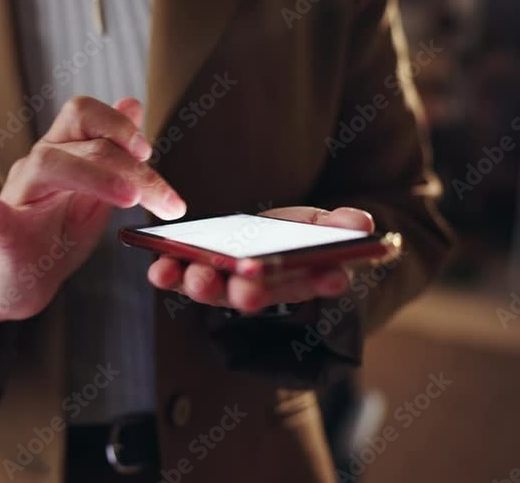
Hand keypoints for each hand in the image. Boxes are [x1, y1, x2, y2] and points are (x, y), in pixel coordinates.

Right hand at [0, 96, 186, 334]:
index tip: (149, 153)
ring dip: (96, 177)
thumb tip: (133, 103)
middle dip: (131, 166)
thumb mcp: (95, 192)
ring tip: (129, 199)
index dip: (119, 125)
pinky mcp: (3, 234)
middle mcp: (38, 165)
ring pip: (48, 164)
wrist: (23, 278)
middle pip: (81, 141)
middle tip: (163, 200)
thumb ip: (113, 151)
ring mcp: (19, 196)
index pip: (86, 115)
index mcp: (63, 153)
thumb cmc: (57, 234)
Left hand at [146, 207, 374, 313]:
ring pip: (215, 291)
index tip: (332, 278)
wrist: (259, 237)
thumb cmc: (296, 235)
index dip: (325, 281)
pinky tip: (159, 267)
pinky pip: (178, 277)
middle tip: (248, 294)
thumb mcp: (320, 225)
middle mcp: (260, 290)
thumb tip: (360, 224)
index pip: (317, 283)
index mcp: (300, 279)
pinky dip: (168, 273)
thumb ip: (339, 225)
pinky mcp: (194, 271)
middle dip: (251, 294)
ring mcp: (224, 285)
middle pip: (257, 295)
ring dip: (206, 286)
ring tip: (201, 277)